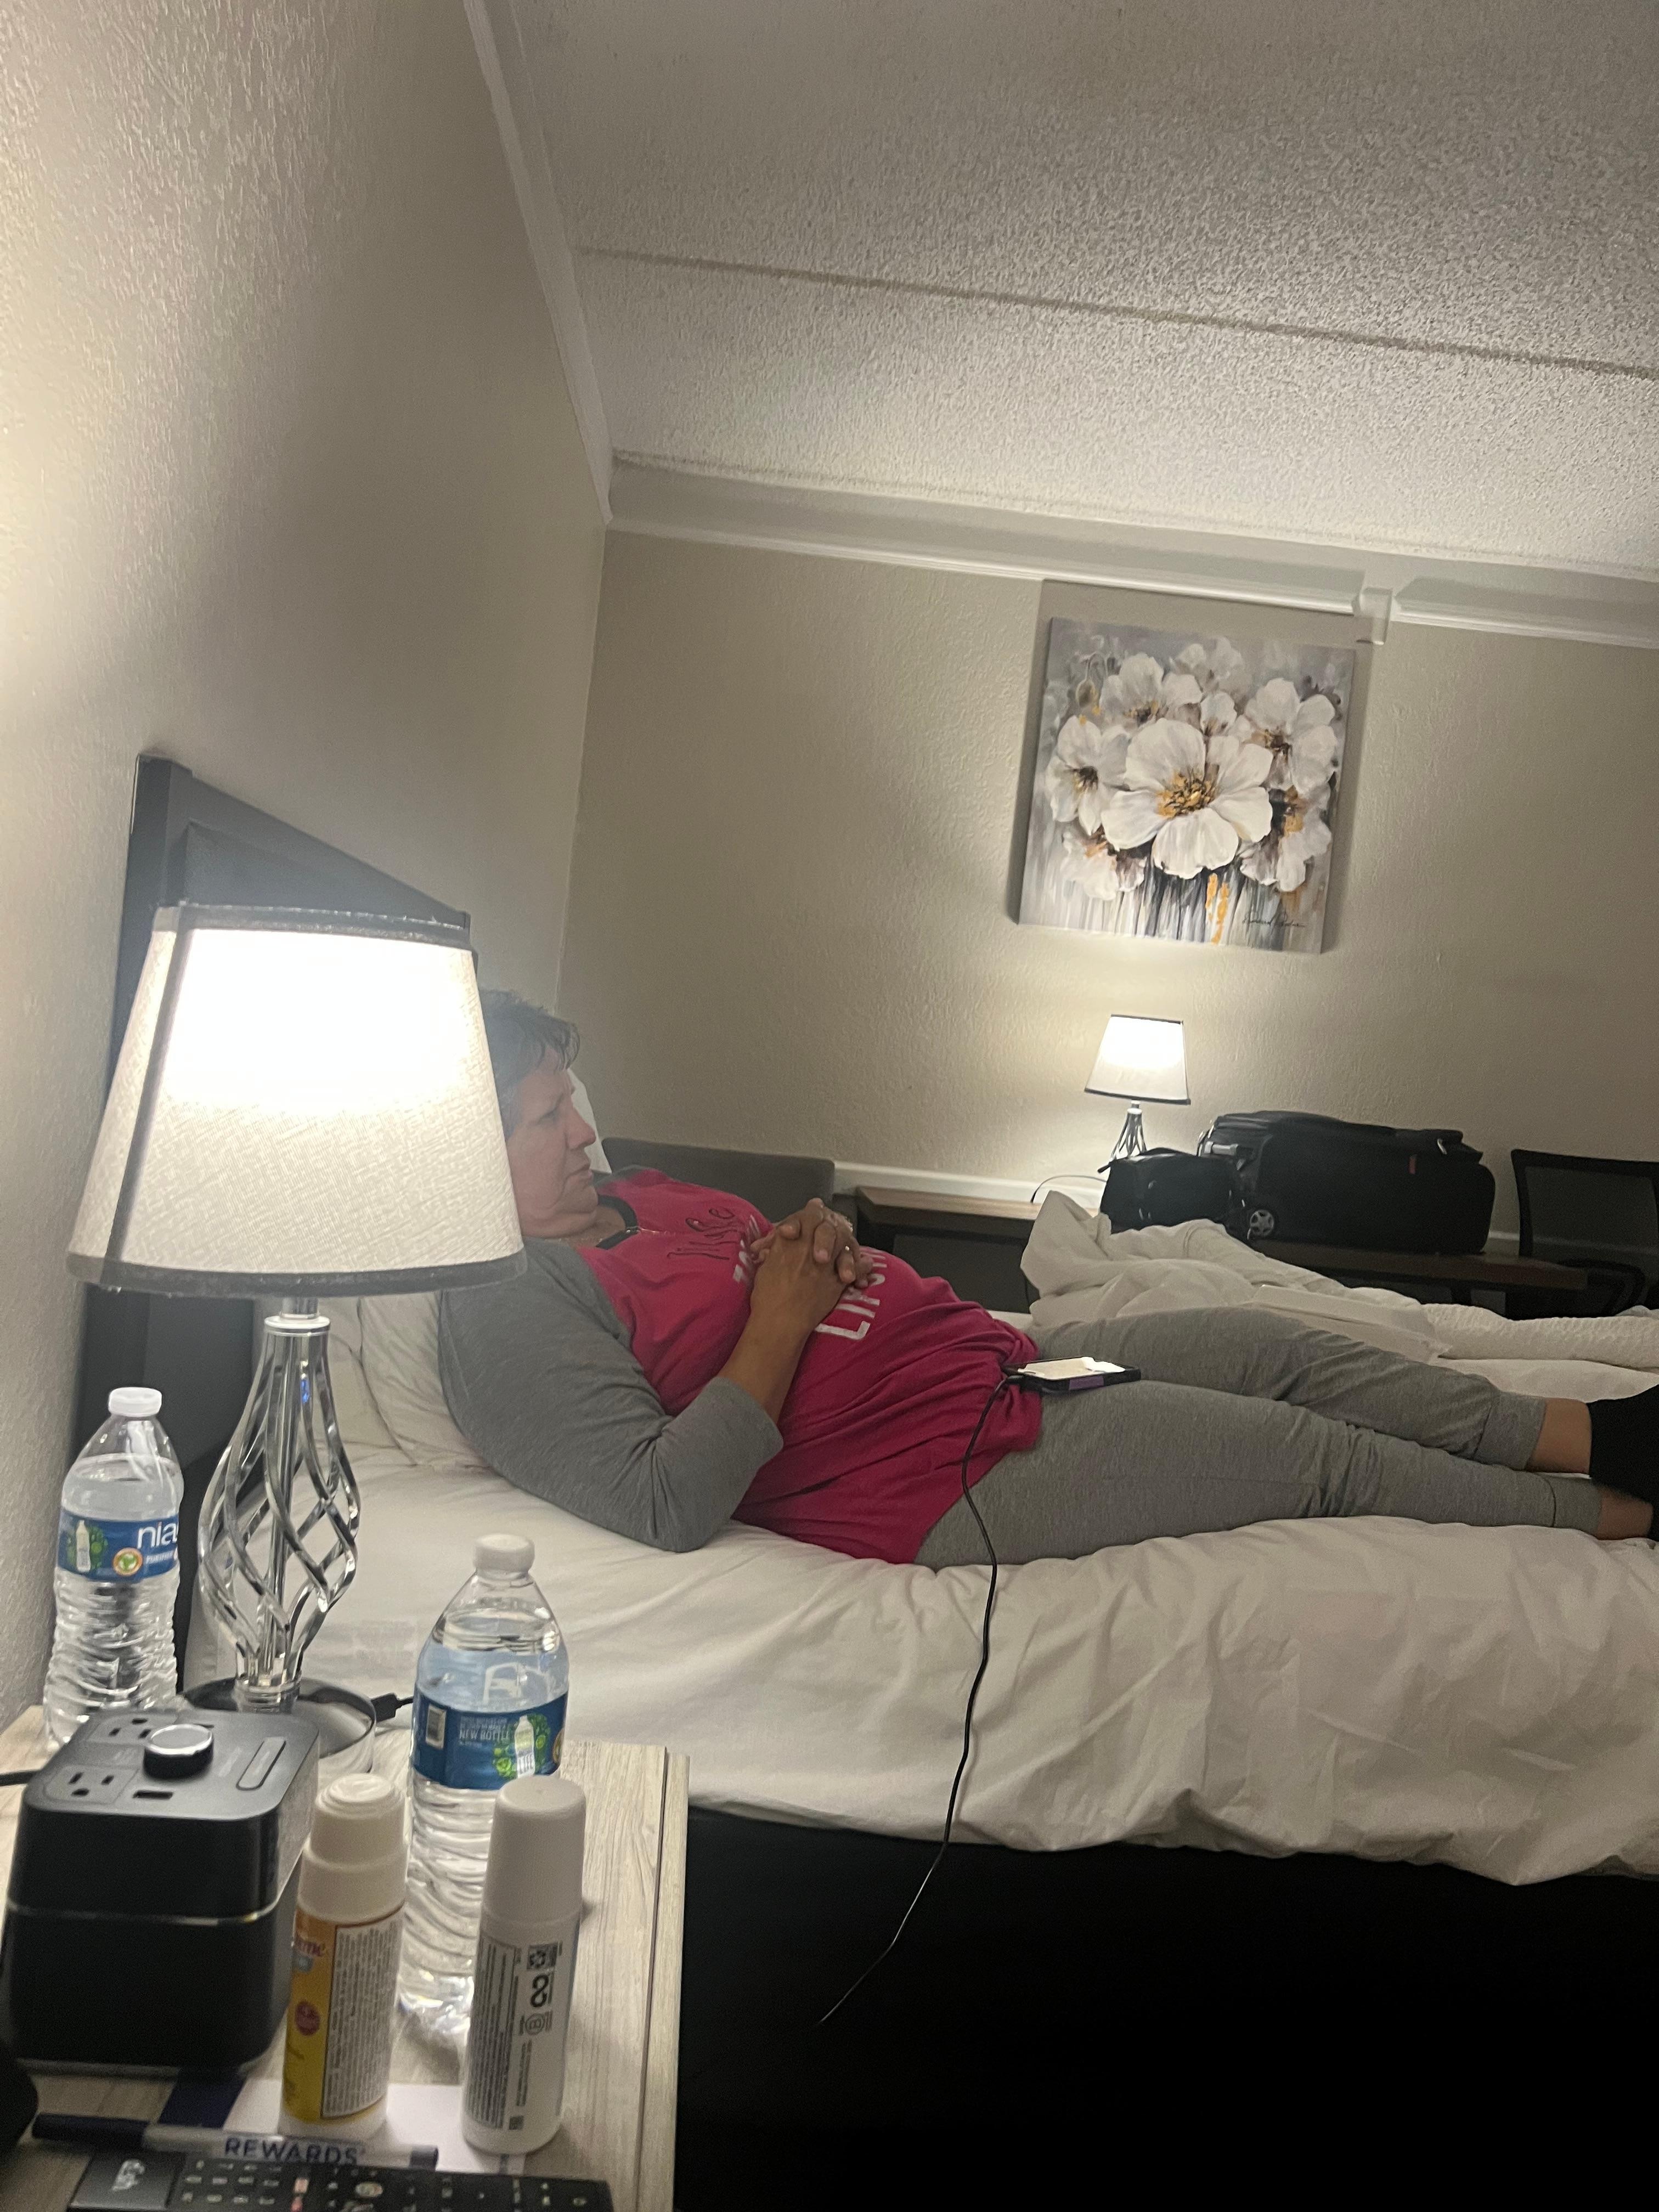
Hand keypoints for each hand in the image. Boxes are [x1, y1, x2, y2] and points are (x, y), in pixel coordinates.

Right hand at [746, 1201, 859, 1338]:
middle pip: (827, 1226)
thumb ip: (775, 1249)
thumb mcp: (765, 1267)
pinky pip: (854, 1269)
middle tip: (832, 1219)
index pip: (805, 1217)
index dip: (813, 1211)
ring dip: (847, 1240)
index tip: (816, 1207)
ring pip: (842, 1243)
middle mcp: (808, 1250)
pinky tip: (867, 1263)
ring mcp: (825, 1266)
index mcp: (788, 1244)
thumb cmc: (766, 1297)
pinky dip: (862, 1266)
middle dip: (830, 1222)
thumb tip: (781, 1236)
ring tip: (849, 1238)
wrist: (779, 1323)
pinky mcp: (836, 1283)